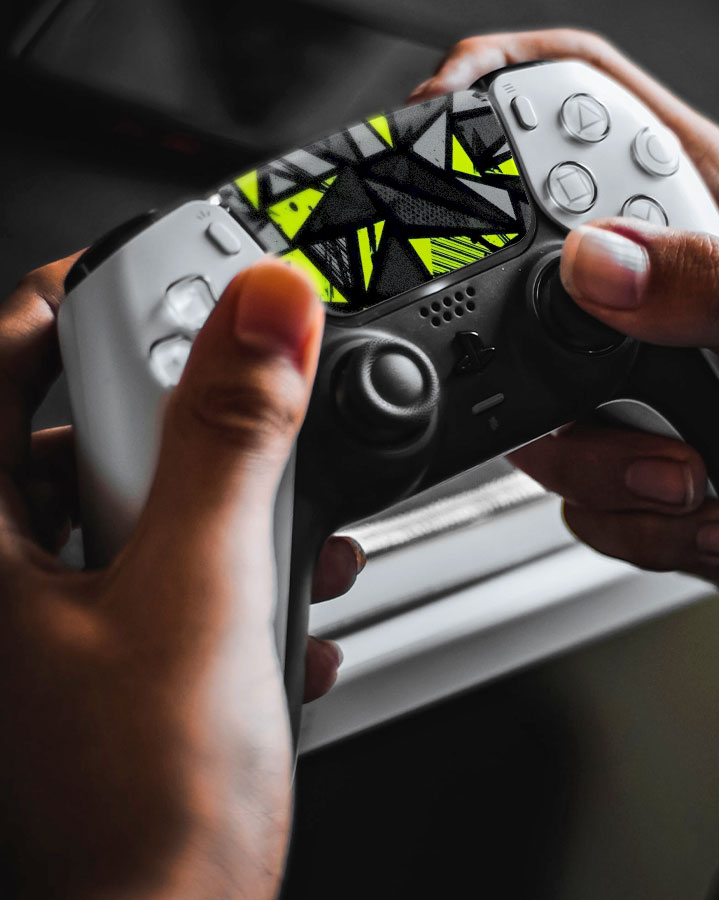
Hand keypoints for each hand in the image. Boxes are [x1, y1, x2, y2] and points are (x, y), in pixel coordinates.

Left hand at [0, 258, 362, 897]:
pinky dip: (234, 571)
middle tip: (250, 401)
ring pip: (140, 514)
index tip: (155, 271)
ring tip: (300, 525)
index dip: (72, 302)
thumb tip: (264, 316)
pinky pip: (169, 575)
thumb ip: (230, 439)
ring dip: (230, 506)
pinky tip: (294, 605)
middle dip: (182, 419)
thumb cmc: (148, 804)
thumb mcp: (202, 588)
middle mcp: (2, 582)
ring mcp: (55, 628)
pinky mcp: (111, 664)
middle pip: (80, 437)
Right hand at [411, 30, 718, 659]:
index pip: (582, 112)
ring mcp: (628, 387)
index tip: (439, 117)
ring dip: (609, 462)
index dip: (504, 89)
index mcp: (697, 224)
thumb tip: (593, 262)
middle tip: (606, 382)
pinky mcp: (622, 464)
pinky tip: (709, 503)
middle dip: (535, 346)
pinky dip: (637, 515)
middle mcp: (648, 303)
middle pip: (520, 279)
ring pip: (536, 414)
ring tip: (692, 467)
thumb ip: (705, 291)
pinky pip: (574, 495)